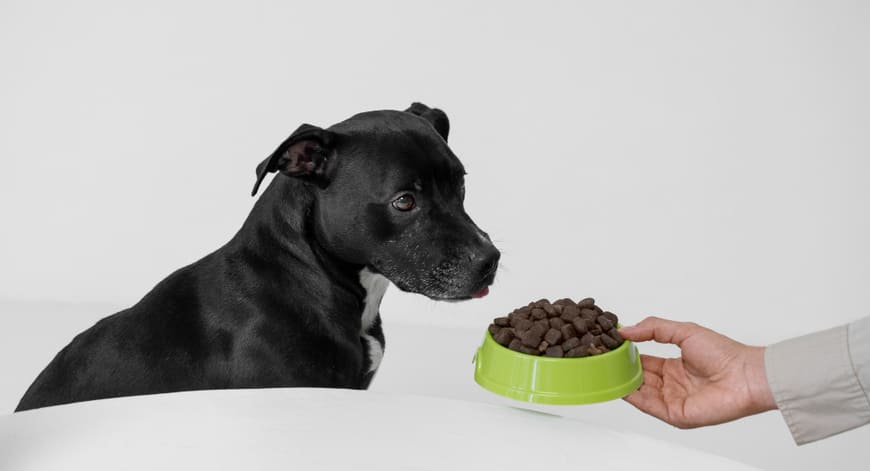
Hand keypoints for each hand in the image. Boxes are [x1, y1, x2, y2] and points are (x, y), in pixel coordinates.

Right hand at [619, 316, 776, 427]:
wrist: (746, 375)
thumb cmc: (725, 353)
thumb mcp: (684, 331)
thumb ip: (654, 328)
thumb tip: (626, 330)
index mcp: (675, 366)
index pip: (644, 362)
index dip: (628, 355)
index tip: (611, 346)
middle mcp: (673, 384)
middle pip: (639, 378)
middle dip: (621, 369)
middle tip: (603, 359)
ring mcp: (674, 400)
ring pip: (640, 392)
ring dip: (623, 382)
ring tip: (606, 370)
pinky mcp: (676, 415)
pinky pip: (649, 406)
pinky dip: (633, 397)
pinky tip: (621, 385)